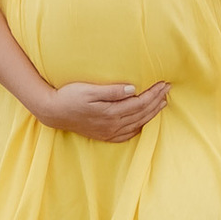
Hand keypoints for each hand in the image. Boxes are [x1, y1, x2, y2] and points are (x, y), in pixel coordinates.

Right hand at [38, 79, 169, 141]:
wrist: (53, 112)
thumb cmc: (69, 96)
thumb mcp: (89, 90)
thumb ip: (111, 91)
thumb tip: (133, 89)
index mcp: (111, 112)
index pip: (140, 103)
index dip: (154, 93)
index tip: (164, 83)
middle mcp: (112, 125)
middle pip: (142, 113)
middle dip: (157, 101)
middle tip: (168, 89)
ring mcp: (108, 132)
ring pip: (137, 124)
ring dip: (152, 113)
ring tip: (162, 103)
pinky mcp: (104, 135)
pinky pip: (127, 135)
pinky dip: (139, 128)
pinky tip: (144, 122)